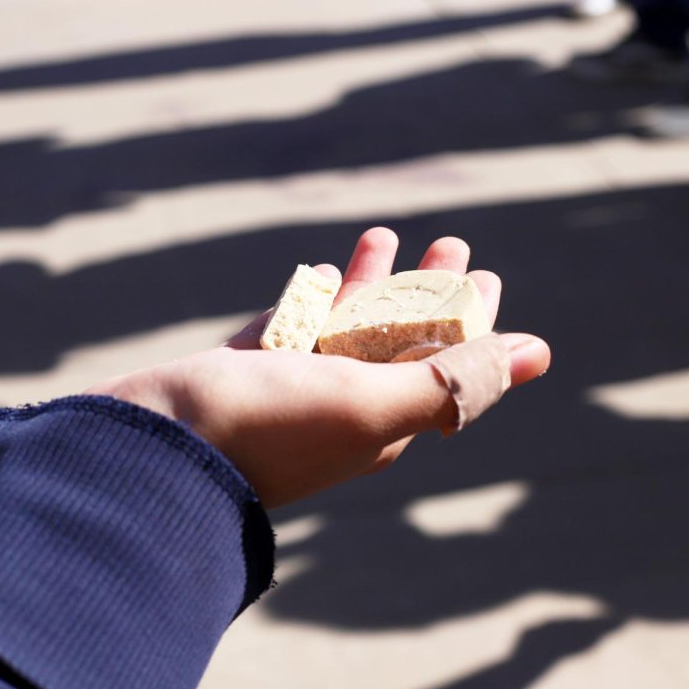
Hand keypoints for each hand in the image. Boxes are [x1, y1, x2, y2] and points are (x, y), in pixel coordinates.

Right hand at [86, 227, 550, 507]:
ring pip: (340, 327)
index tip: (486, 274)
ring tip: (382, 236)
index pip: (442, 363)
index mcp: (380, 420)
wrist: (150, 451)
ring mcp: (285, 391)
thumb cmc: (266, 428)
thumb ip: (451, 381)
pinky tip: (316, 275)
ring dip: (368, 282)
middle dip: (426, 290)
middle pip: (396, 339)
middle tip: (451, 244)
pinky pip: (287, 331)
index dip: (471, 320)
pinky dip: (308, 300)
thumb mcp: (372, 404)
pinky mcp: (238, 375)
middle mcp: (338, 407)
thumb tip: (537, 353)